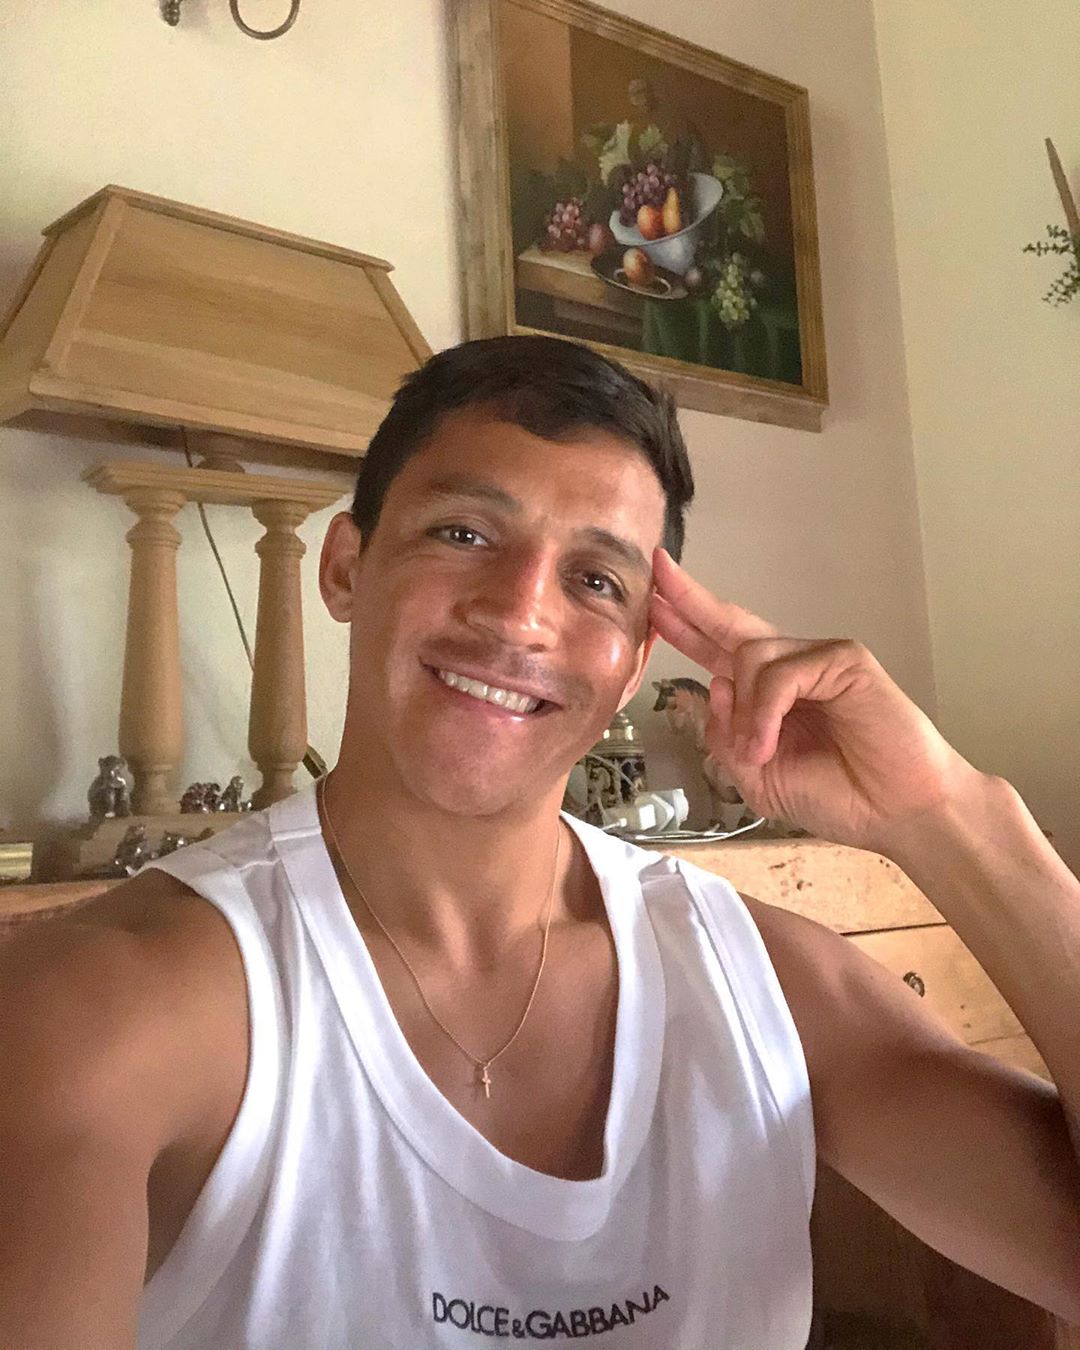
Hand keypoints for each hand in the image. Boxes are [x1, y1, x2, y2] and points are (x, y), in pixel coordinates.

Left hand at [649, 550, 983, 852]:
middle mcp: (790, 667)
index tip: (654, 600)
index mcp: (767, 694)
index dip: (685, 624)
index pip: (718, 648)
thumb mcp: (756, 777)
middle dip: (690, 600)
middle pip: (730, 624)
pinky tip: (770, 743)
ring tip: (759, 753)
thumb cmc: (838, 796)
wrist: (897, 814)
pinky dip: (766, 710)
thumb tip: (713, 684)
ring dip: (743, 711)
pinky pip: (781, 673)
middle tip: (659, 569)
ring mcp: (819, 658)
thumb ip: (726, 736)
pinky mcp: (844, 659)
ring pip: (749, 656)